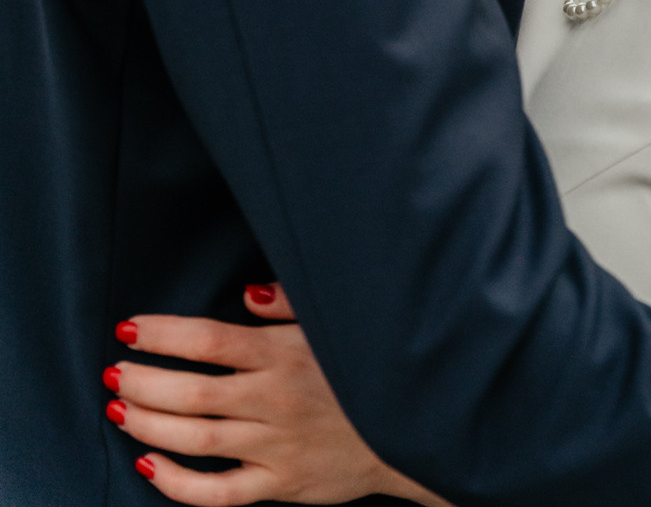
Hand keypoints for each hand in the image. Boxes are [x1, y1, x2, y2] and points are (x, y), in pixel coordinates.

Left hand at [104, 285, 451, 505]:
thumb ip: (290, 303)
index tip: (129, 327)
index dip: (163, 334)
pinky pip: (218, 492)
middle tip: (112, 371)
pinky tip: (149, 466)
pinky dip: (178, 484)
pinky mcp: (278, 484)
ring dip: (148, 424)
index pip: (209, 341)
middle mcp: (274, 400)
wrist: (407, 430)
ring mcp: (275, 446)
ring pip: (196, 440)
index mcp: (285, 353)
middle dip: (143, 380)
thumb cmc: (362, 368)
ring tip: (118, 408)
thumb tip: (247, 293)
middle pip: (192, 393)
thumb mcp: (333, 322)